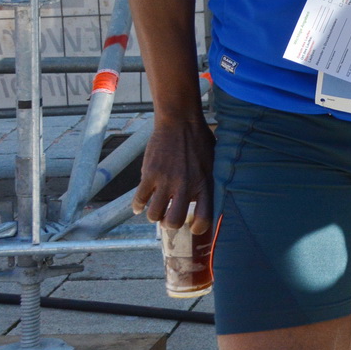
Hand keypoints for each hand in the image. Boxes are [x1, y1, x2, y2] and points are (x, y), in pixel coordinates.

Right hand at [132, 113, 214, 232]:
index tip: (193, 228)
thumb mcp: (213, 161)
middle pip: (174, 221)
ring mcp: (166, 181)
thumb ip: (208, 180)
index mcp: (205, 183)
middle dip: (170, 224)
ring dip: (154, 215)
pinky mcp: (149, 174)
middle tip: (169, 218)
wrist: (180, 121)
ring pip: (154, 215)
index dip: (199, 229)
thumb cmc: (199, 139)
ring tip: (157, 208)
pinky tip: (140, 204)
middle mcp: (186, 186)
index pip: (205, 217)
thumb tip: (205, 196)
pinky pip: (139, 200)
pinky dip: (137, 205)